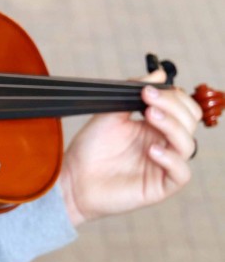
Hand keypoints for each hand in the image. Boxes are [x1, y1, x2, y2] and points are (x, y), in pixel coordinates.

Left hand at [59, 70, 201, 226]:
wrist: (71, 177)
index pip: (182, 108)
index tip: (147, 90)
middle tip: (148, 100)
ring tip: (150, 117)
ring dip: (172, 127)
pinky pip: (181, 174)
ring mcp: (163, 165)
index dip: (172, 97)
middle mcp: (163, 144)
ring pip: (188, 145)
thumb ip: (132, 93)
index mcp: (155, 127)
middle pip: (190, 122)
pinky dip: (171, 159)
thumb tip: (159, 73)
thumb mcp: (109, 113)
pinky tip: (152, 150)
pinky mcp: (159, 187)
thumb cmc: (90, 148)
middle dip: (174, 106)